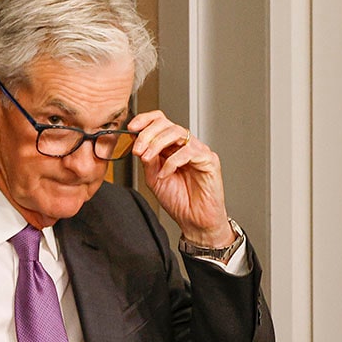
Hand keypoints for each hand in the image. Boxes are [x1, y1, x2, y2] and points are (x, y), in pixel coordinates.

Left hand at [127, 111, 231, 245]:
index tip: (132, 128)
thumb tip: (137, 142)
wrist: (194, 221)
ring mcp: (198, 151)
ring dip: (156, 144)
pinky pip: (188, 152)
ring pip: (177, 132)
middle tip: (137, 149)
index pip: (160, 122)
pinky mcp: (209, 160)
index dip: (145, 120)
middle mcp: (186, 146)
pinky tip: (165, 174)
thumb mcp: (153, 177)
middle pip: (167, 123)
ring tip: (147, 159)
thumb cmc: (179, 202)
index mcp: (173, 147)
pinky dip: (172, 162)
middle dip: (147, 134)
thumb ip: (147, 159)